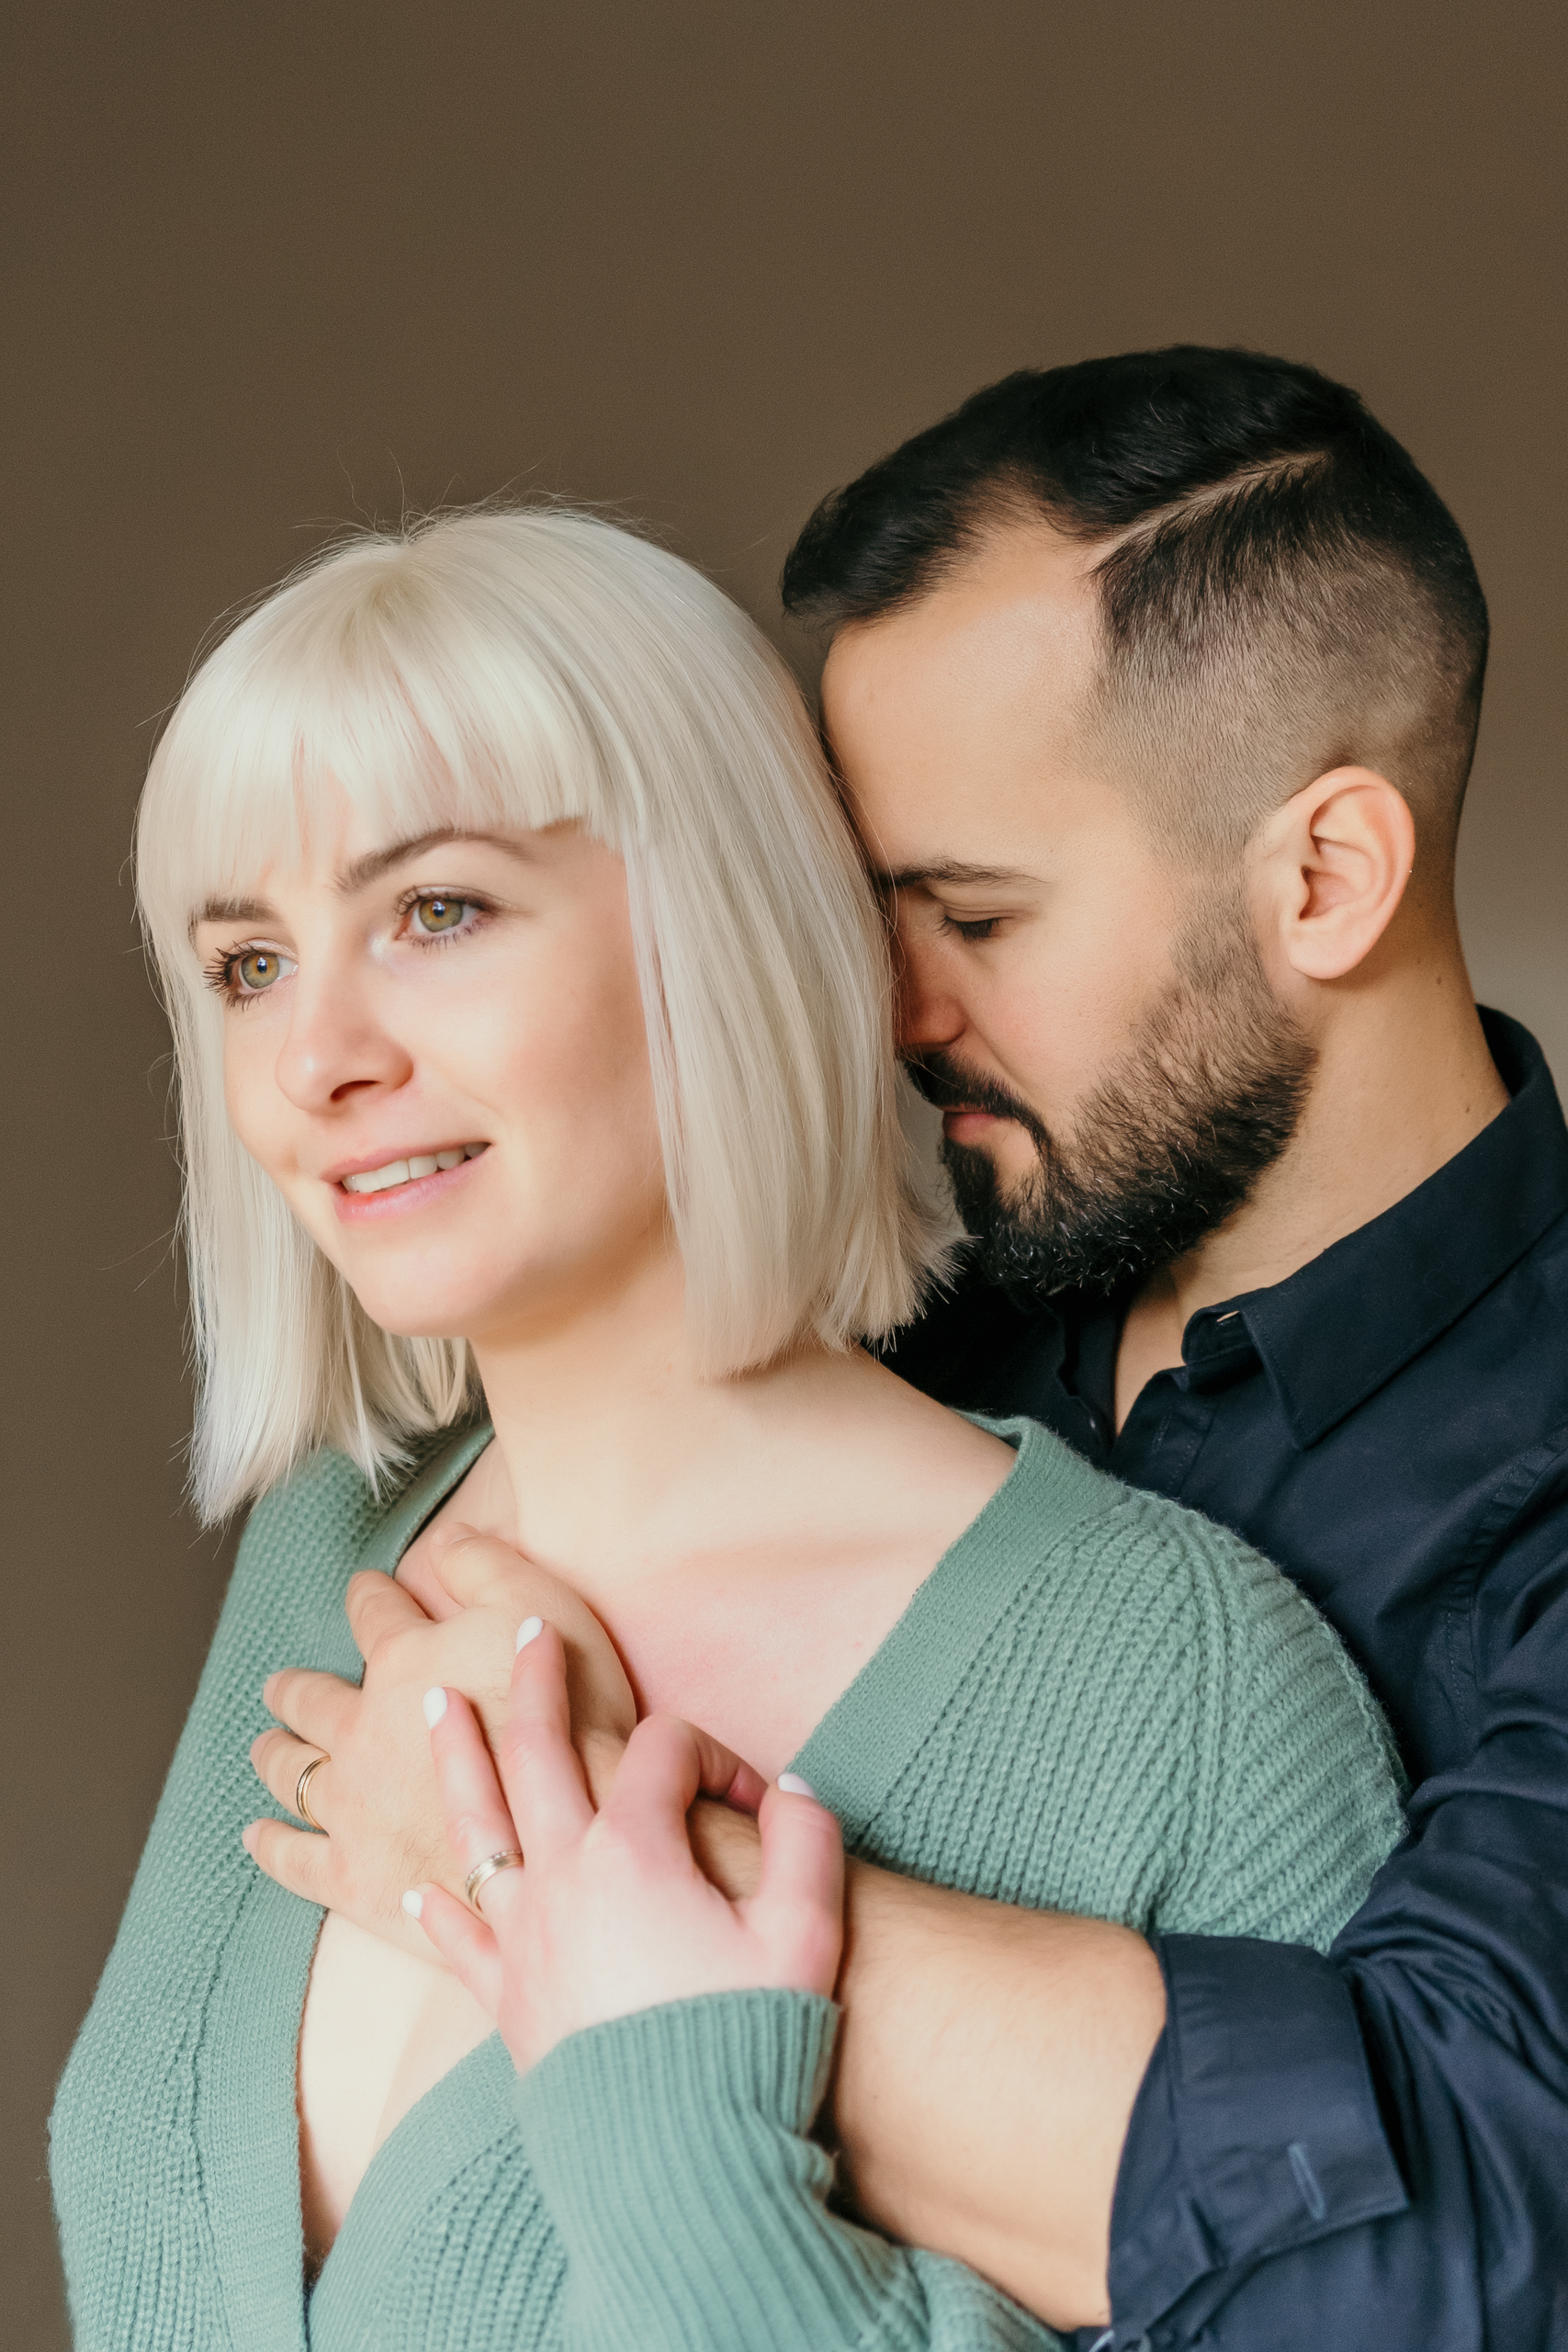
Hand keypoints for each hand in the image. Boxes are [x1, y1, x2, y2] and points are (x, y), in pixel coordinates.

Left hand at [244, 1527, 636, 1957]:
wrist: (567, 1833)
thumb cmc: (571, 1719)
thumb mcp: (544, 1610)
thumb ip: (487, 1566)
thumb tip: (444, 1536)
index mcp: (405, 1662)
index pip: (374, 1614)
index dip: (370, 1596)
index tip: (364, 1591)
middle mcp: (361, 1729)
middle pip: (312, 1700)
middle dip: (294, 1688)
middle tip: (279, 1686)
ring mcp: (351, 1805)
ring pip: (293, 1772)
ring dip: (274, 1755)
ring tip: (263, 1748)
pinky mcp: (354, 1874)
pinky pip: (294, 1858)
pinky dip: (271, 1844)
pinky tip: (258, 1835)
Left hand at [408, 1622, 843, 2069]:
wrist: (682, 2160)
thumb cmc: (747, 2040)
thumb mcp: (806, 1929)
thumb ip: (805, 1839)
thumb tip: (792, 1785)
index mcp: (634, 1850)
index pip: (663, 1753)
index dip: (713, 1754)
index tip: (753, 1797)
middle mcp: (564, 1879)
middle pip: (537, 1753)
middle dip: (533, 1684)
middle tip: (526, 1633)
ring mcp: (525, 1939)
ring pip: (476, 1826)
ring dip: (455, 1758)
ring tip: (433, 1705)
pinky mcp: (508, 2003)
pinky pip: (459, 1940)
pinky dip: (435, 1911)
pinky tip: (410, 1893)